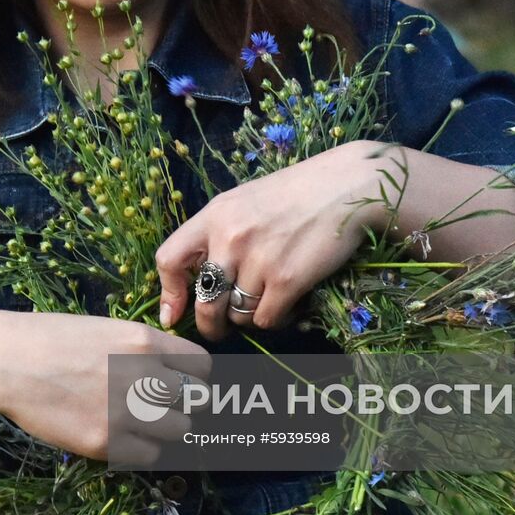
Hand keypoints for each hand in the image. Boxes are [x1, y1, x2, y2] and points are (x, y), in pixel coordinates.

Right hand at [0, 311, 209, 463]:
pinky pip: (149, 455)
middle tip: (164, 405)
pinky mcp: (105, 442)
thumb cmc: (51, 339)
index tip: (183, 382)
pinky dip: (141, 449)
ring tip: (141, 422)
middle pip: (198, 400)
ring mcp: (125, 411)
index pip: (201, 366)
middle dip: (185, 403)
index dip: (195, 376)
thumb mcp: (107, 329)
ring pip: (180, 430)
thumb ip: (143, 350)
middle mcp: (143, 375)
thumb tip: (175, 374)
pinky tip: (121, 436)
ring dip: (166, 428)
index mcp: (144, 341)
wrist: (5, 359)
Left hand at [155, 141, 387, 340]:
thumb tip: (197, 279)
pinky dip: (278, 318)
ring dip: (251, 315)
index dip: (169, 294)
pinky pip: (267, 320)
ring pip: (239, 315)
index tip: (173, 315)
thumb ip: (218, 234)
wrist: (345, 187)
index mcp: (214, 216)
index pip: (169, 260)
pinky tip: (290, 301)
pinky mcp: (287, 280)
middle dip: (210, 325)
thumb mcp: (243, 203)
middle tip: (221, 327)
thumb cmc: (294, 195)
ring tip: (269, 297)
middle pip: (204, 303)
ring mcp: (258, 260)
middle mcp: (230, 238)